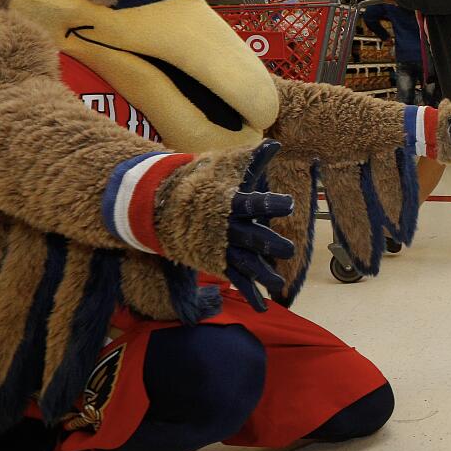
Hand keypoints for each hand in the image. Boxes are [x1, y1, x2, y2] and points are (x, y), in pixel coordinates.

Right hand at [155, 141, 295, 312]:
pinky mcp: (218, 261)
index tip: (289, 203)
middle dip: (269, 243)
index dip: (270, 202)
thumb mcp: (227, 169)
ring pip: (244, 262)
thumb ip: (254, 159)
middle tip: (288, 250)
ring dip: (261, 274)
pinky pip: (236, 279)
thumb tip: (276, 143)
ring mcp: (221, 247)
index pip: (253, 202)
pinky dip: (248, 294)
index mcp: (231, 203)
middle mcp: (227, 227)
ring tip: (278, 285)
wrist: (160, 206)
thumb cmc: (203, 183)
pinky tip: (263, 308)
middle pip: (251, 236)